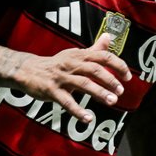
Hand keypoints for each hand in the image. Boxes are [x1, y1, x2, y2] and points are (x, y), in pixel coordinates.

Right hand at [14, 34, 131, 123]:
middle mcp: (71, 64)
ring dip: (99, 93)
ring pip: (83, 84)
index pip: (102, 56)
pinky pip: (66, 102)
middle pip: (94, 69)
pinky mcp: (51, 91)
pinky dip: (78, 111)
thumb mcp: (75, 54)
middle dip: (110, 80)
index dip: (118, 65)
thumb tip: (109, 37)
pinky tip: (88, 118)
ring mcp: (61, 78)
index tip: (128, 77)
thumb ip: (94, 49)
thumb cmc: (56, 64)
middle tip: (121, 90)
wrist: (27, 70)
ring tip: (112, 101)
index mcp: (79, 55)